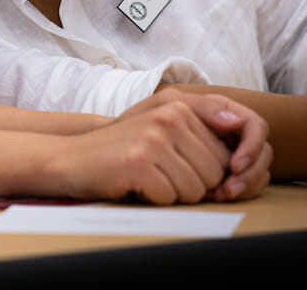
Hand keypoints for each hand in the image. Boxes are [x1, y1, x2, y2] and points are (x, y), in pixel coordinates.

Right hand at [65, 89, 270, 203]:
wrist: (71, 159)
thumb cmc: (122, 150)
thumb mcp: (161, 126)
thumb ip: (200, 122)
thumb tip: (235, 122)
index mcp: (179, 107)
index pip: (224, 156)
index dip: (206, 175)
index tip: (179, 172)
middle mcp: (168, 117)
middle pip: (215, 175)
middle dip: (191, 186)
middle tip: (159, 175)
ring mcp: (153, 138)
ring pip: (196, 190)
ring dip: (173, 194)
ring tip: (147, 178)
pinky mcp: (138, 162)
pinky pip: (170, 198)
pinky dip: (153, 199)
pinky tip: (134, 184)